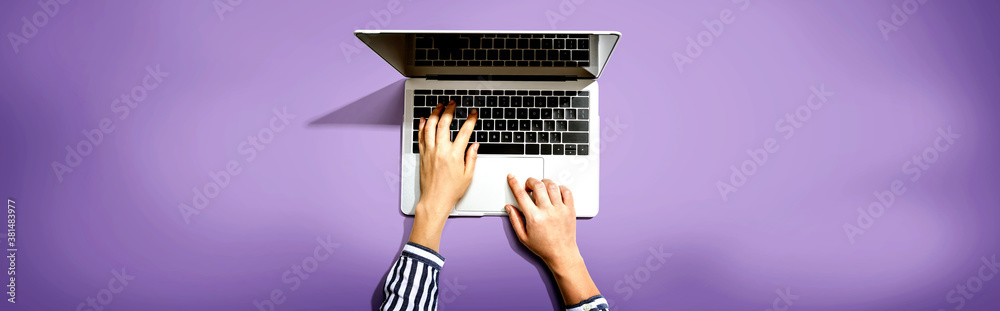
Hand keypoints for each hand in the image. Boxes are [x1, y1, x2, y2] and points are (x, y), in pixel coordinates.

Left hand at [409, 101, 477, 250]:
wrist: (434, 200)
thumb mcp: (468, 175)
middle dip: (449, 110)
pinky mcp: (422, 155)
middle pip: (445, 124)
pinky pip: (421, 136)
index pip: (465, 132)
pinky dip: (422, 126)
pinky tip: (425, 119)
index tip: (473, 113)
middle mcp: (441, 151)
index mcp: (455, 155)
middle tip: (453, 103)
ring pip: (431, 127)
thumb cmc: (451, 191)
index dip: (470, 120)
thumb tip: (474, 145)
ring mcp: (430, 152)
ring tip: (439, 106)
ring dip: (435, 114)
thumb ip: (471, 158)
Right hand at [504, 175, 599, 304]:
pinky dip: (560, 187)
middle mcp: (548, 211)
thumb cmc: (543, 247)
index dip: (514, 183)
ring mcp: (560, 209)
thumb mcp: (523, 236)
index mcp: (534, 218)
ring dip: (544, 182)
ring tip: (541, 189)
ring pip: (552, 185)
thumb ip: (515, 220)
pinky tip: (555, 192)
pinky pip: (566, 191)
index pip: (521, 195)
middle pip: (537, 185)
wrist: (562, 254)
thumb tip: (509, 207)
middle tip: (528, 185)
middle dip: (530, 181)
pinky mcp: (570, 209)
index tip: (512, 178)